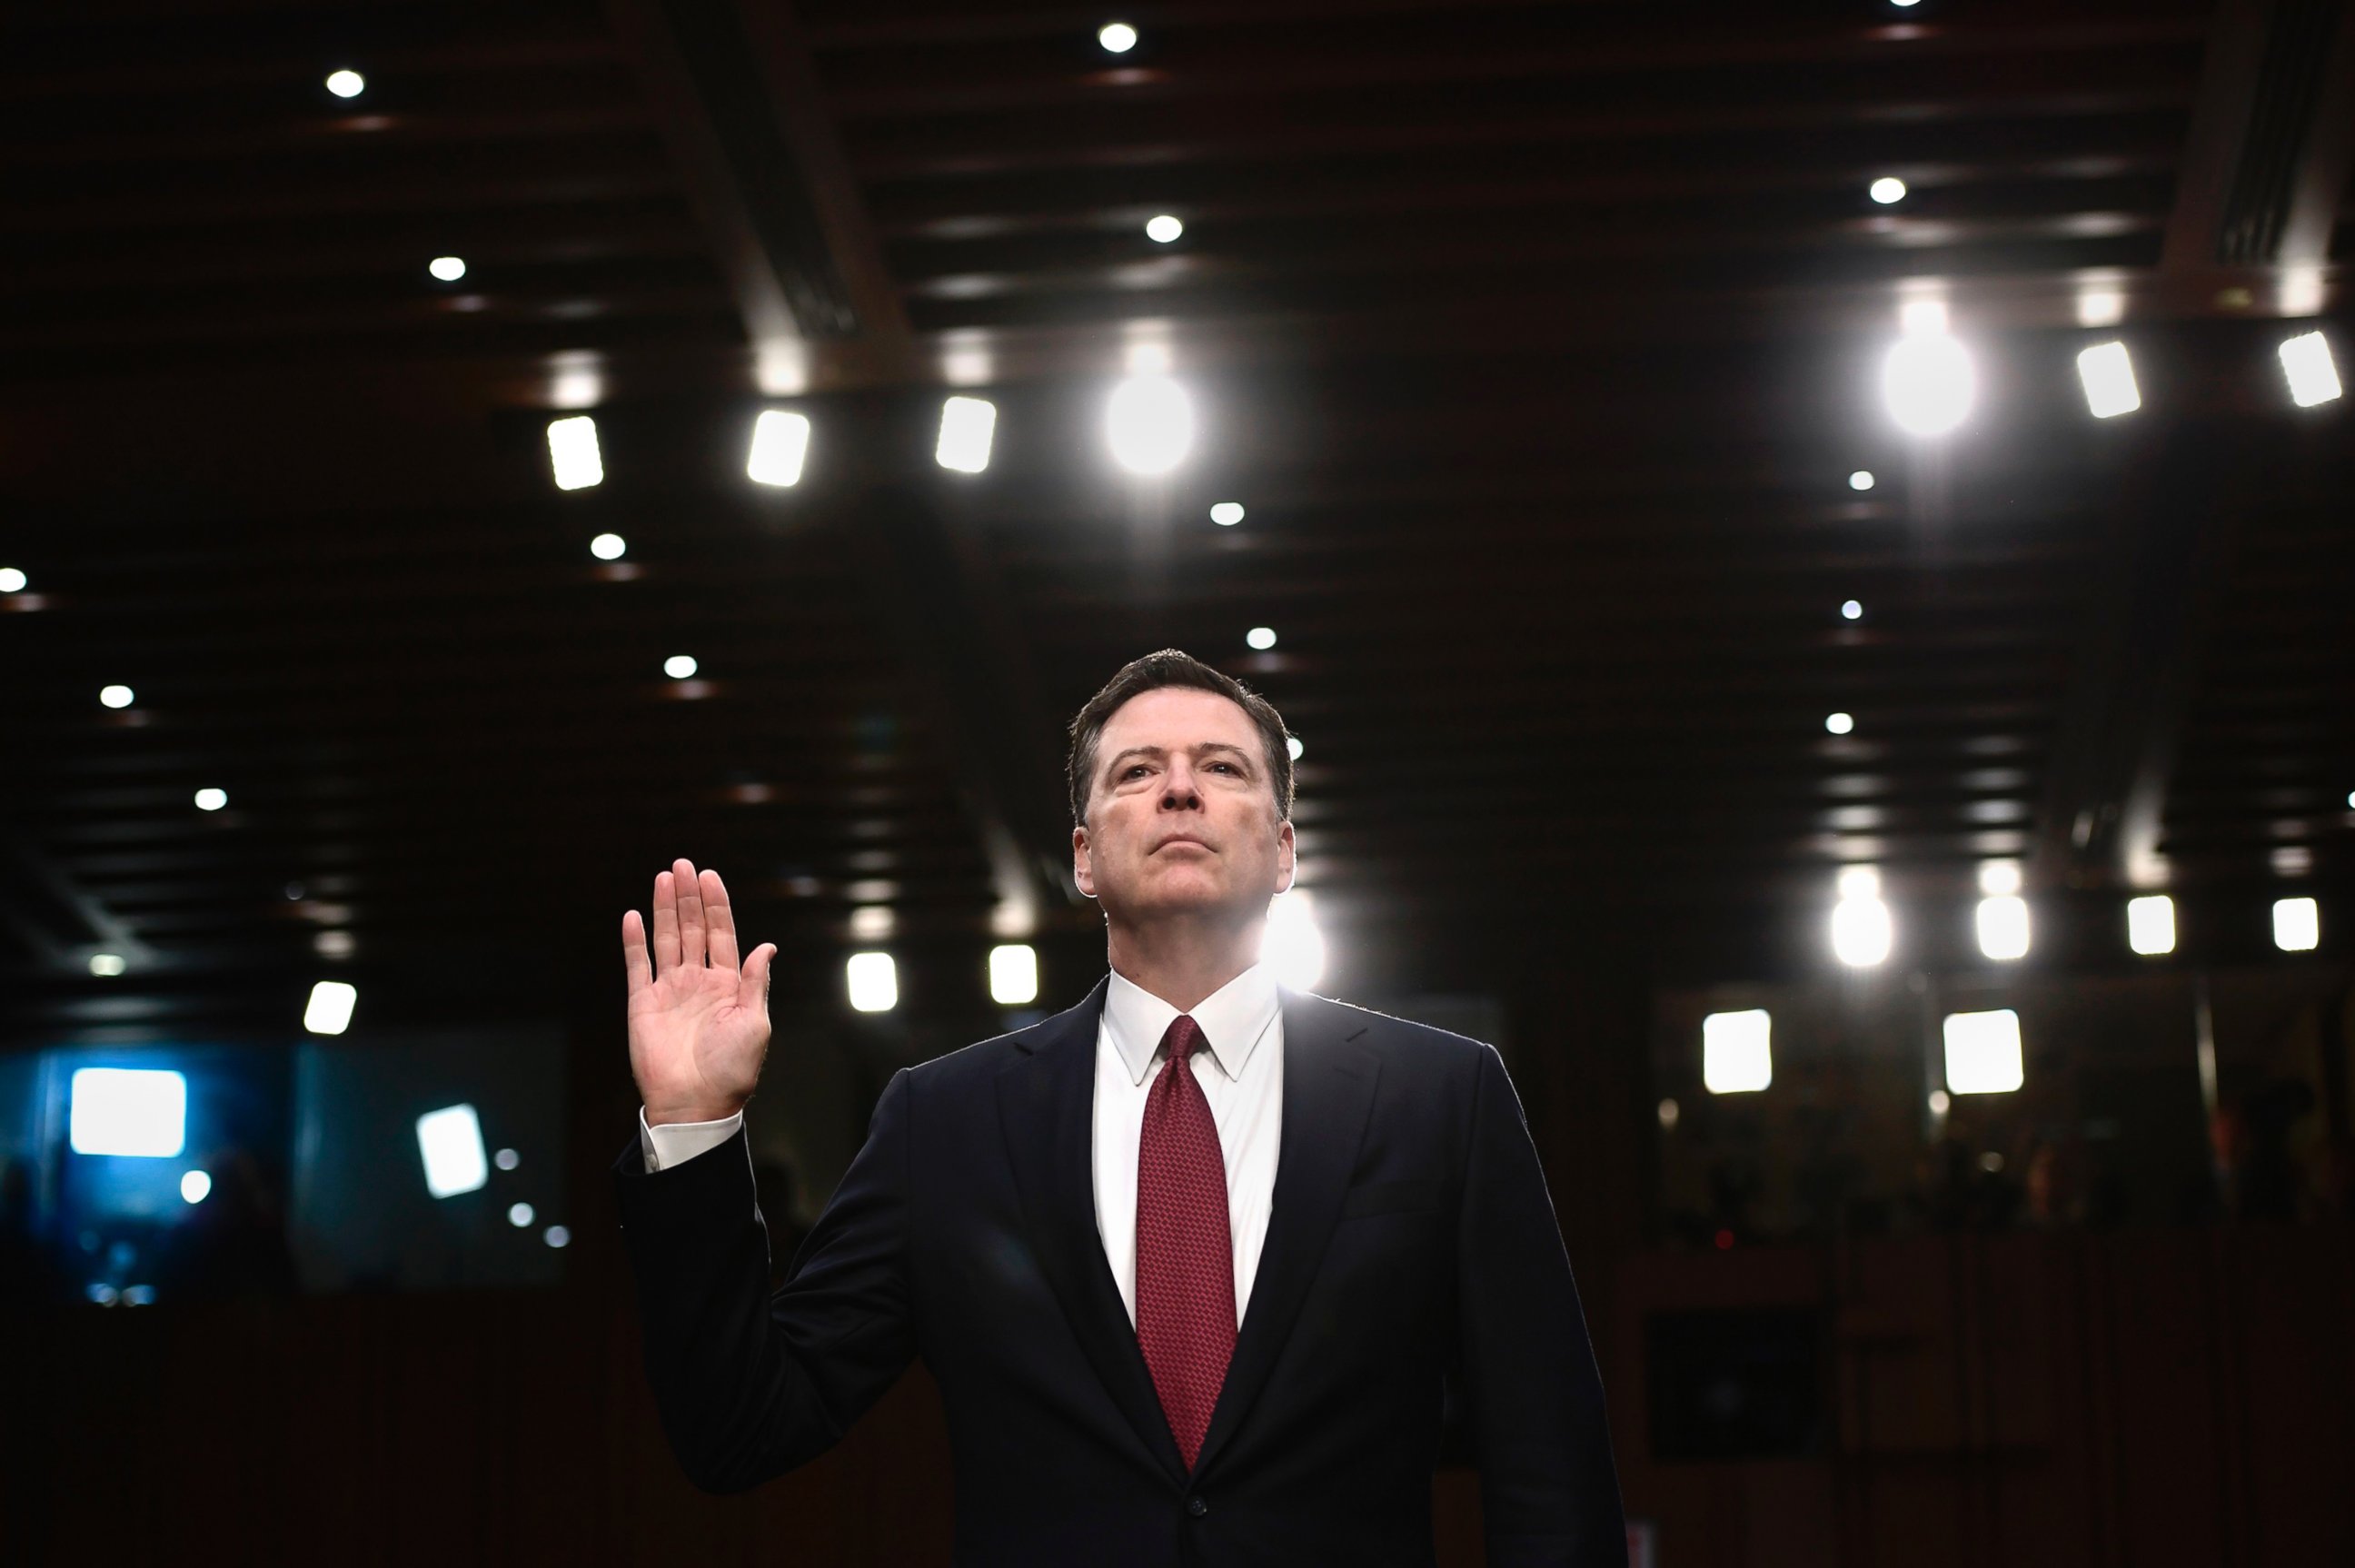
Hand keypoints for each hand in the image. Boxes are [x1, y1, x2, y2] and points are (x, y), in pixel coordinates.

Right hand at [623, 859, 776, 1124]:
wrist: (695, 1103)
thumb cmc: (731, 1070)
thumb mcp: (755, 1023)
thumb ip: (756, 983)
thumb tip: (768, 946)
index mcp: (728, 985)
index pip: (721, 934)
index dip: (716, 905)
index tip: (709, 875)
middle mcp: (698, 982)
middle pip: (692, 929)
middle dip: (689, 896)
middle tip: (682, 864)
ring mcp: (669, 991)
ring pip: (666, 939)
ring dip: (664, 908)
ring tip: (663, 877)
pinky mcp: (642, 1004)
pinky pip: (637, 966)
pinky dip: (634, 941)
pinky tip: (633, 915)